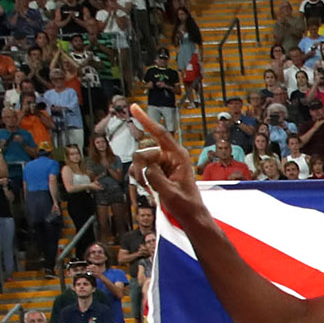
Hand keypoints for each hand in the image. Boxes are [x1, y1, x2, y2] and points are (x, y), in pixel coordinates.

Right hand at [127, 105, 204, 225]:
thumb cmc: (186, 205)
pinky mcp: (156, 172)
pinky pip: (139, 171)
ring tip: (150, 190)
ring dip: (139, 177)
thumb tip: (146, 167)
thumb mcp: (170, 192)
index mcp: (178, 156)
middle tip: (145, 185)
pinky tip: (149, 189)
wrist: (190, 216)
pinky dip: (140, 180)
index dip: (146, 120)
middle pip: (143, 154)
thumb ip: (156, 177)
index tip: (133, 107)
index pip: (160, 134)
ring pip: (138, 163)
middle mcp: (169, 157)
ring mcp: (162, 164)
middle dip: (140, 170)